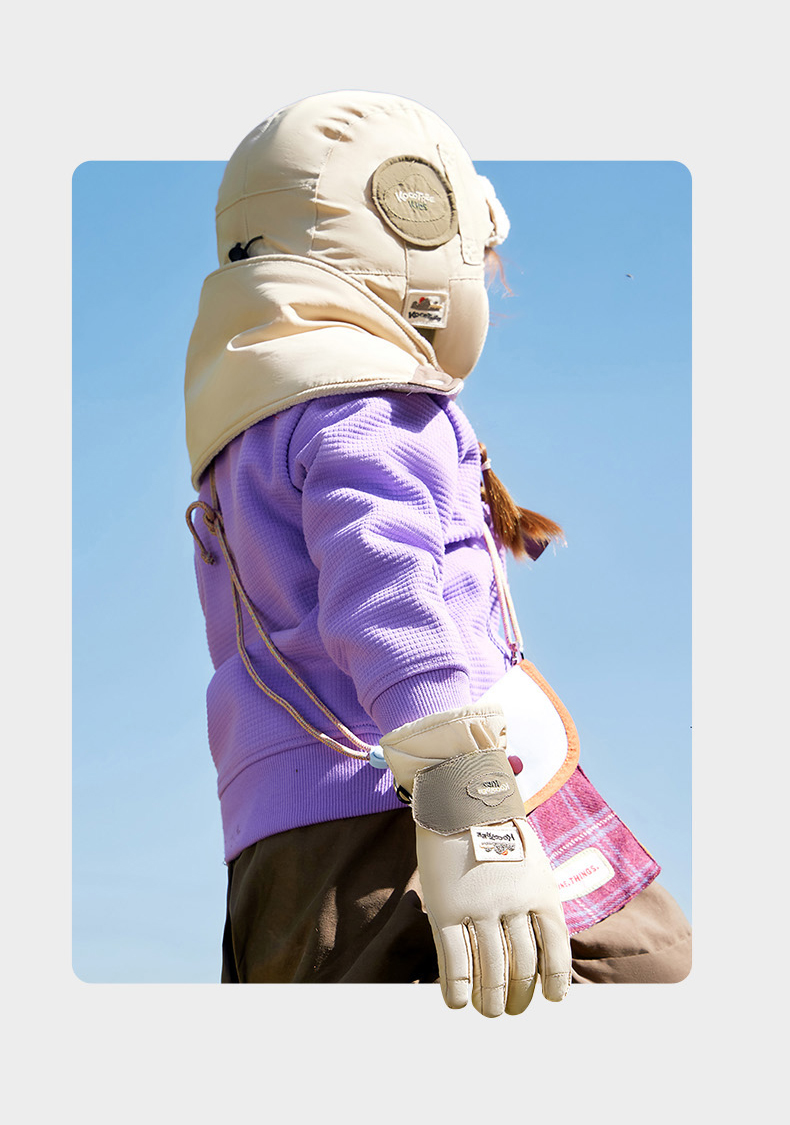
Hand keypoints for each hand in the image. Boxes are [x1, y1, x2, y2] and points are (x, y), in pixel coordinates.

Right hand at [416, 816, 570, 1015]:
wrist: (459, 800)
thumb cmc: (498, 833)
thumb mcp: (533, 863)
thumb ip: (537, 901)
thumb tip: (543, 947)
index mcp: (541, 892)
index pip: (555, 950)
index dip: (554, 981)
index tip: (551, 999)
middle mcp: (514, 903)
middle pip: (522, 966)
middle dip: (519, 995)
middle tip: (512, 1009)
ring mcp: (479, 906)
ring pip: (489, 969)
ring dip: (490, 999)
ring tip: (489, 1011)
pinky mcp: (446, 907)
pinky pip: (454, 959)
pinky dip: (456, 987)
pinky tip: (457, 1003)